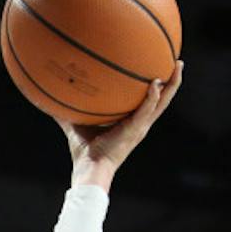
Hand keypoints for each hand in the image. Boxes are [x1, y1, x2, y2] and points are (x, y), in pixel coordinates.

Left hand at [61, 59, 182, 190]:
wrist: (89, 169)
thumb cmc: (84, 154)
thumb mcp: (76, 127)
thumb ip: (68, 114)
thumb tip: (52, 102)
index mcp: (132, 123)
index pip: (150, 102)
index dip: (158, 88)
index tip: (161, 70)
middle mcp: (140, 124)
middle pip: (164, 99)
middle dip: (172, 80)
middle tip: (178, 62)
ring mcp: (140, 127)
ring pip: (163, 102)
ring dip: (172, 83)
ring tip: (177, 65)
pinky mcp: (135, 130)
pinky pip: (148, 109)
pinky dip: (152, 97)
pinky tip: (155, 82)